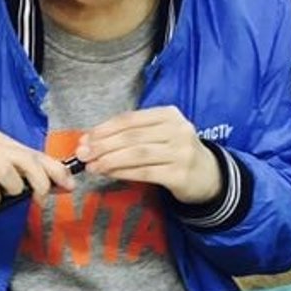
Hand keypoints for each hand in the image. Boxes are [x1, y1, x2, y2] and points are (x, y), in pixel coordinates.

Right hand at [0, 131, 75, 216]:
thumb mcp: (3, 173)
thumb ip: (29, 175)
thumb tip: (63, 183)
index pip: (32, 152)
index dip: (54, 168)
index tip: (68, 184)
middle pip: (22, 159)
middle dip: (39, 180)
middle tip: (41, 198)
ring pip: (5, 171)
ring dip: (13, 189)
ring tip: (5, 195)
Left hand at [76, 106, 222, 205]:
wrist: (208, 176)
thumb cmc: (175, 153)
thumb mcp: (160, 135)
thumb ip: (132, 135)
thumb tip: (91, 141)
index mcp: (169, 114)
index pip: (131, 119)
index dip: (105, 129)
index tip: (85, 139)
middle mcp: (177, 130)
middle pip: (132, 136)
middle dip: (103, 145)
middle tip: (82, 154)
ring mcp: (181, 152)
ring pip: (137, 154)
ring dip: (110, 160)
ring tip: (92, 167)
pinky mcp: (180, 174)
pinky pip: (145, 172)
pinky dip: (123, 173)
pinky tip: (109, 174)